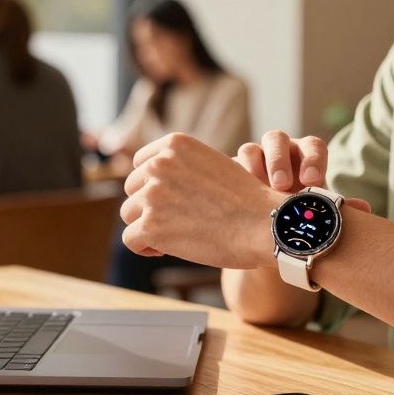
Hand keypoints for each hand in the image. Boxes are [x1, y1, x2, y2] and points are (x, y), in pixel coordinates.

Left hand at [121, 133, 283, 269]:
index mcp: (174, 144)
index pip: (140, 164)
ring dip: (147, 227)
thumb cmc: (245, 201)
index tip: (171, 200)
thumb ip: (181, 166)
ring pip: (129, 214)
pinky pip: (131, 239)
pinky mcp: (150, 225)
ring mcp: (152, 194)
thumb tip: (147, 183)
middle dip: (149, 207)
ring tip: (172, 236)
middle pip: (132, 189)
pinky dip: (144, 248)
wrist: (264, 224)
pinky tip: (165, 250)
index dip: (151, 185)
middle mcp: (159, 164)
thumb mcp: (213, 164)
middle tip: (175, 222)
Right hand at [234, 131, 371, 212]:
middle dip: (279, 160)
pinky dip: (235, 177)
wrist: (273, 227)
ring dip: (254, 167)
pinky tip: (238, 196)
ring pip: (251, 149)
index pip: (312, 146)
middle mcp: (280, 151)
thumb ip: (336, 208)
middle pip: (277, 139)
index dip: (313, 159)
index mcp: (306, 156)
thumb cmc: (303, 213)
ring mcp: (254, 160)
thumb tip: (364, 210)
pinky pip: (231, 166)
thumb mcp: (317, 212)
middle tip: (282, 184)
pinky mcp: (233, 172)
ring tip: (258, 189)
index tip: (313, 181)